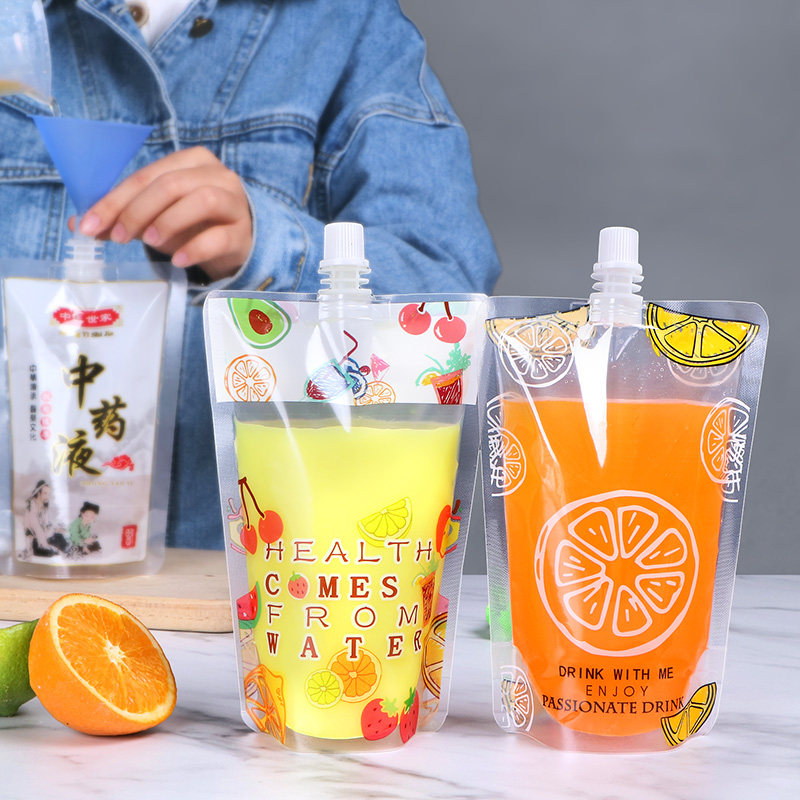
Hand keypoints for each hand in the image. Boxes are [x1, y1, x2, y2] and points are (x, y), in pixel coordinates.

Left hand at [68, 147, 252, 280]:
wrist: (235, 246)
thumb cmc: (194, 225)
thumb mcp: (156, 218)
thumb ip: (123, 218)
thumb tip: (80, 225)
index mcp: (192, 162)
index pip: (147, 176)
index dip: (115, 200)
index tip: (90, 225)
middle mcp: (217, 175)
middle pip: (172, 184)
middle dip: (138, 210)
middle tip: (119, 237)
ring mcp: (235, 203)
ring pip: (202, 200)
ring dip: (170, 220)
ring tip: (151, 242)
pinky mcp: (243, 233)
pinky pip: (220, 237)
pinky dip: (196, 248)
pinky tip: (178, 261)